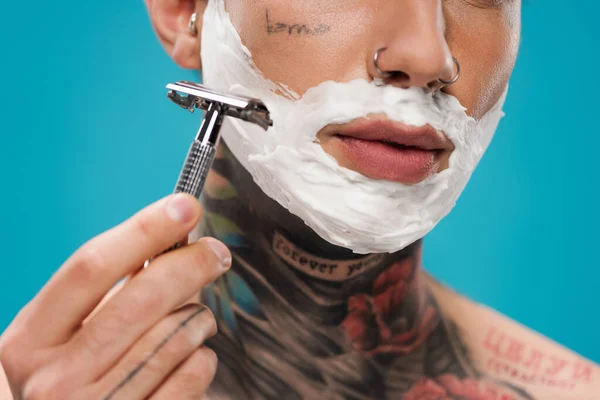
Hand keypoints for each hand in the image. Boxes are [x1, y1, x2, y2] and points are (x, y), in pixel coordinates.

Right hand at [0, 194, 230, 399]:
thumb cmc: (70, 376)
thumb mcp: (63, 335)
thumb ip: (108, 293)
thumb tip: (173, 241)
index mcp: (31, 340)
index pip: (91, 267)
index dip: (144, 230)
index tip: (184, 206)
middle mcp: (56, 378)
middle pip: (142, 298)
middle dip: (191, 264)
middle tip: (216, 252)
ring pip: (178, 335)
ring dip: (199, 318)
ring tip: (194, 320)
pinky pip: (194, 373)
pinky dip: (202, 357)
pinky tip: (189, 357)